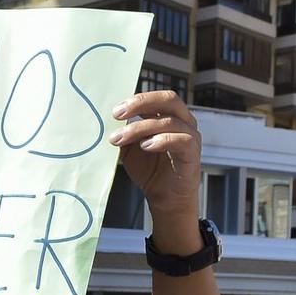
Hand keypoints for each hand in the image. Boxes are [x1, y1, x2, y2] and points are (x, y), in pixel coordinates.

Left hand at [108, 91, 201, 237]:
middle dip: (141, 103)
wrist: (164, 197)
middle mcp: (182, 121)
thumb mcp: (128, 149)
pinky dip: (162, 140)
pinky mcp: (193, 153)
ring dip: (141, 128)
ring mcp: (190, 136)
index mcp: (168, 115)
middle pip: (168, 99)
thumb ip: (122, 133)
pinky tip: (145, 146)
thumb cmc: (149, 169)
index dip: (136, 99)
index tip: (113, 111)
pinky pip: (182, 140)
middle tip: (117, 114)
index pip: (156, 97)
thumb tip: (102, 122)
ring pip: (169, 121)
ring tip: (119, 139)